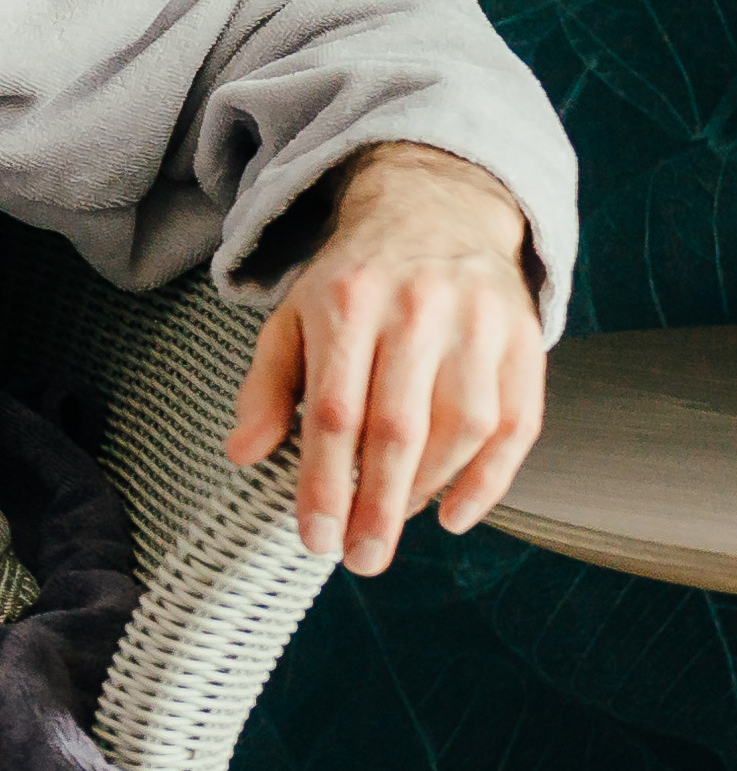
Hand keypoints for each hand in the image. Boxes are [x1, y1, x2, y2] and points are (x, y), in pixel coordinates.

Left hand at [232, 143, 547, 574]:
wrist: (437, 211)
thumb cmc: (354, 281)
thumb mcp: (292, 318)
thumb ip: (266, 386)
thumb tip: (244, 455)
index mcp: (348, 305)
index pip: (333, 413)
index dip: (324, 484)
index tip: (315, 539)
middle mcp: (418, 311)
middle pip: (398, 429)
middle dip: (377, 506)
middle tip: (360, 559)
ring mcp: (479, 324)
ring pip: (461, 429)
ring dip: (428, 492)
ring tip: (394, 523)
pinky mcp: (526, 339)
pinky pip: (517, 423)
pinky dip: (491, 479)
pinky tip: (456, 514)